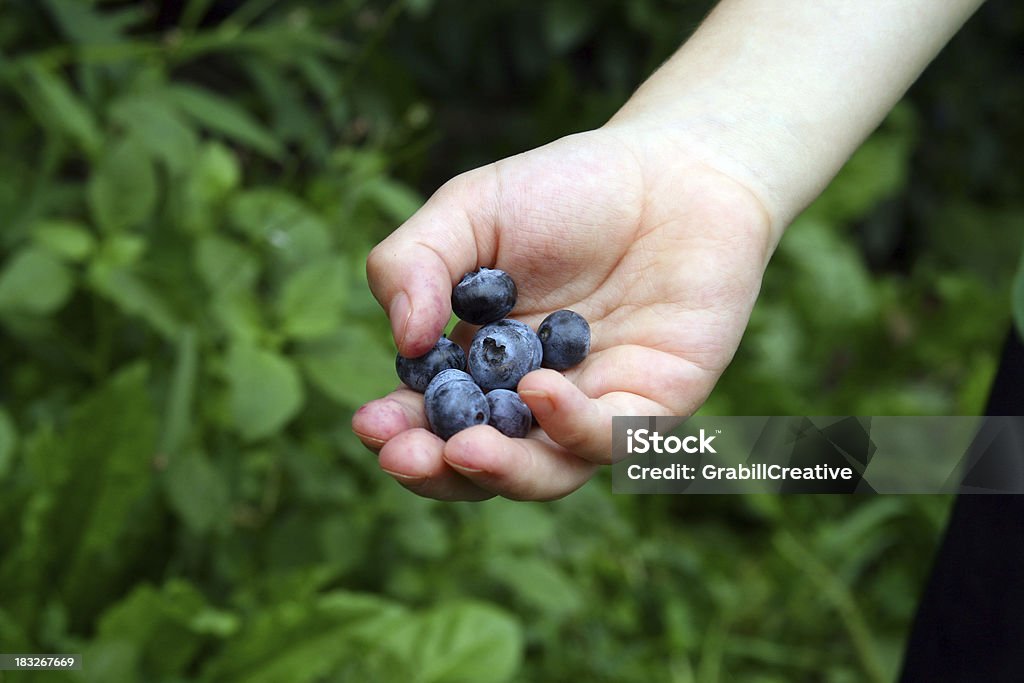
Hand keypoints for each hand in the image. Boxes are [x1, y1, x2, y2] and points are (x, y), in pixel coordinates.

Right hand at [352, 124, 771, 500]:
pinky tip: (540, 391)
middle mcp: (535, 399)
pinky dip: (572, 426)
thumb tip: (404, 340)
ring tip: (463, 447)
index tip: (368, 424)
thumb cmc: (569, 190)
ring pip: (546, 472)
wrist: (674, 170)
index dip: (400, 430)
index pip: (434, 418)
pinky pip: (610, 438)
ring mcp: (594, 408)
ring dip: (501, 470)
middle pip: (482, 463)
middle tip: (404, 457)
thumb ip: (417, 263)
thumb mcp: (471, 211)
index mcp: (483, 363)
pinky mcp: (653, 405)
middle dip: (438, 469)